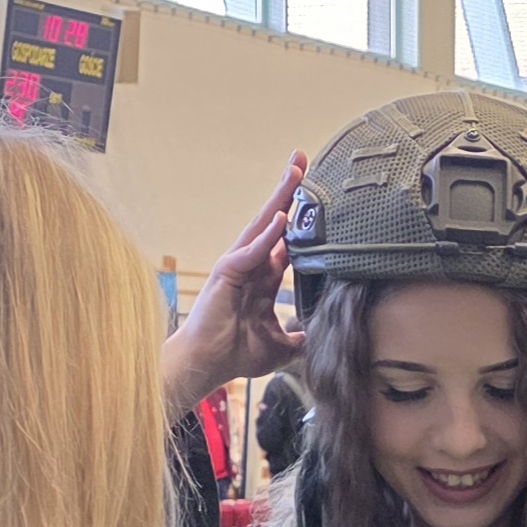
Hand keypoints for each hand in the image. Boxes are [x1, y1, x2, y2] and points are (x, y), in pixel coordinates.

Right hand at [160, 153, 307, 420]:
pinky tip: (282, 219)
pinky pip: (250, 251)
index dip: (301, 219)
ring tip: (295, 173)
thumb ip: (296, 339)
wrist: (207, 366)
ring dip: (280, 199)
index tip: (319, 195)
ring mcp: (238, 266)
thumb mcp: (279, 347)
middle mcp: (251, 265)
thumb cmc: (235, 354)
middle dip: (289, 191)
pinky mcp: (227, 273)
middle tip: (303, 160)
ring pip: (262, 226)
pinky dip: (266, 235)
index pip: (287, 242)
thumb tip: (314, 338)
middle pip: (274, 222)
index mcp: (264, 278)